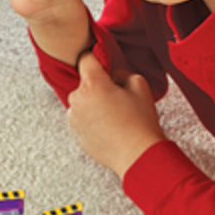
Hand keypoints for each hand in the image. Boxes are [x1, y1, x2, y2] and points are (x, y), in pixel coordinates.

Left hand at [67, 49, 163, 176]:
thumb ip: (122, 72)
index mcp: (93, 84)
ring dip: (92, 105)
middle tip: (117, 99)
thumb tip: (112, 75)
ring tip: (113, 117)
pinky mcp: (75, 134)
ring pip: (81, 102)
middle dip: (97, 87)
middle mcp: (77, 99)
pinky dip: (90, 121)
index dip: (96, 60)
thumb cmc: (140, 122)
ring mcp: (74, 118)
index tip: (103, 65)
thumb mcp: (140, 85)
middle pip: (84, 84)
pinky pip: (80, 120)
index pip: (85, 59)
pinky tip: (107, 128)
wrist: (137, 155)